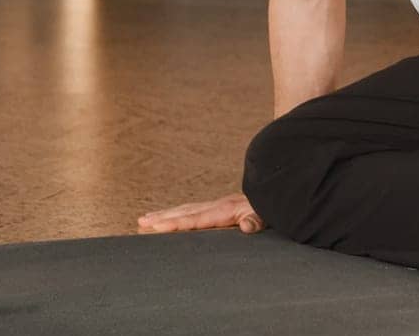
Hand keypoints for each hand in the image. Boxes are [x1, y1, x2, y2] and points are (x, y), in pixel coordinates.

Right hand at [137, 192, 263, 234]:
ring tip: (146, 219)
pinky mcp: (220, 207)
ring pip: (186, 209)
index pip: (194, 219)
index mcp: (224, 210)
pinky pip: (194, 210)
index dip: (175, 223)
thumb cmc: (270, 209)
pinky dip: (179, 213)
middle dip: (162, 218)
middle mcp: (217, 206)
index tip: (155, 226)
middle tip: (141, 222)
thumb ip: (256, 221)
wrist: (277, 191)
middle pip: (184, 212)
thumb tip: (248, 226)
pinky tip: (172, 216)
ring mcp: (218, 205)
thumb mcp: (266, 216)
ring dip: (166, 214)